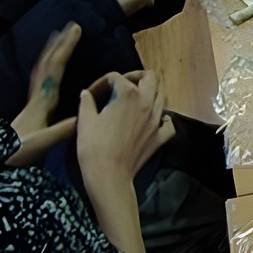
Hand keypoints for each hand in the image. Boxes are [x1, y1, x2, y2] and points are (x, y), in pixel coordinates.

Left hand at [7, 22, 82, 167]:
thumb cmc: (19, 152)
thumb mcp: (44, 142)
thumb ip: (64, 129)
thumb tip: (86, 115)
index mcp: (42, 100)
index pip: (55, 68)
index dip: (65, 48)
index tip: (75, 30)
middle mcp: (37, 95)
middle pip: (47, 63)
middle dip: (60, 43)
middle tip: (71, 25)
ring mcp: (34, 100)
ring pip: (42, 68)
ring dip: (51, 51)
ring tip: (59, 37)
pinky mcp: (34, 107)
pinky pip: (40, 78)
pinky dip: (47, 65)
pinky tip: (50, 65)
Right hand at [76, 71, 174, 185]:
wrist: (109, 175)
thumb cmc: (94, 147)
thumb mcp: (85, 121)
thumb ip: (86, 102)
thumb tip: (86, 93)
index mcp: (128, 94)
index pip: (116, 77)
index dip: (101, 83)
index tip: (91, 94)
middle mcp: (147, 103)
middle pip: (151, 77)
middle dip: (136, 76)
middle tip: (122, 85)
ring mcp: (157, 120)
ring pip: (161, 96)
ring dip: (149, 94)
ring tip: (134, 101)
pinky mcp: (161, 136)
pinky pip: (168, 123)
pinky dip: (162, 118)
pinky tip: (152, 121)